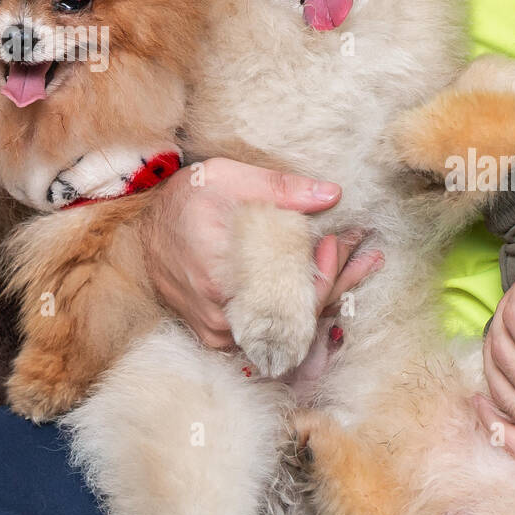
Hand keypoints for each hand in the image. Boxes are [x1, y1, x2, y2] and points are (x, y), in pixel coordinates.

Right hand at [143, 157, 381, 349]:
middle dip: (337, 285)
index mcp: (222, 279)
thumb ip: (280, 188)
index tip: (342, 244)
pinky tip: (326, 283)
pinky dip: (300, 307)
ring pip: (286, 327)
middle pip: (296, 317)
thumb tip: (331, 194)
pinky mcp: (217, 335)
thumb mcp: (228, 178)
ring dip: (323, 298)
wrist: (146, 226)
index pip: (292, 296)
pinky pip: (269, 329)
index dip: (327, 275)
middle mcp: (221, 316)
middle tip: (367, 256)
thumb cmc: (186, 199)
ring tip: (359, 265)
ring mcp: (218, 332)